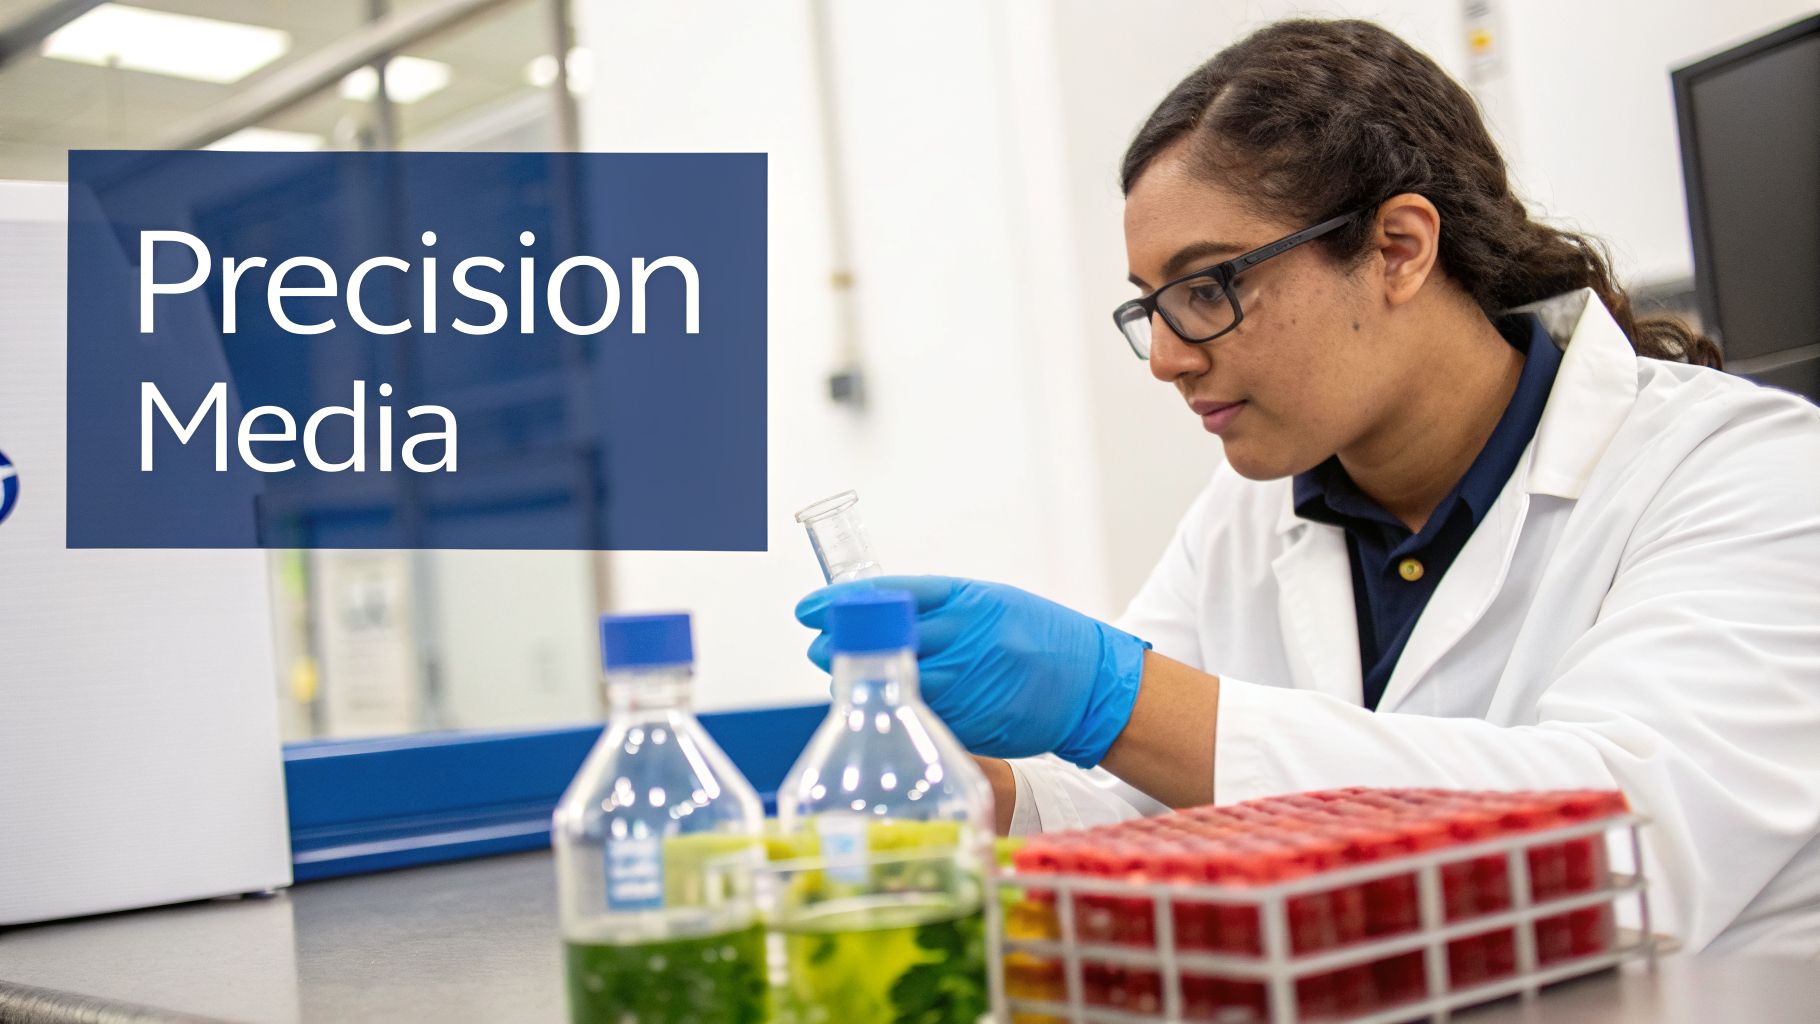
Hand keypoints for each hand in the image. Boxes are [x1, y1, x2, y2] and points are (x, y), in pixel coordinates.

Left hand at [794, 575, 1149, 767]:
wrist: (1092, 685)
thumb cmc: (1038, 636)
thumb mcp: (991, 603)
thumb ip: (939, 607)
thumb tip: (877, 610)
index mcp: (972, 601)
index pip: (894, 595)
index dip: (842, 602)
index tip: (809, 608)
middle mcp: (969, 639)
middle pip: (885, 640)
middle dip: (842, 643)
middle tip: (818, 643)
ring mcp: (971, 683)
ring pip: (895, 682)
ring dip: (859, 680)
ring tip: (840, 674)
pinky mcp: (973, 722)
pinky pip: (920, 714)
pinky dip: (893, 708)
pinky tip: (876, 704)